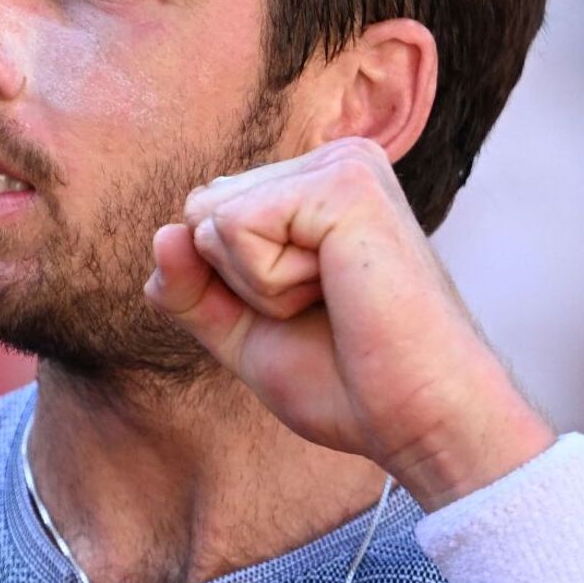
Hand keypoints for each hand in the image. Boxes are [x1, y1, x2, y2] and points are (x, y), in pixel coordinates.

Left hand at [145, 137, 555, 510]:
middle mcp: (335, 160)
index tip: (312, 313)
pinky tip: (336, 294)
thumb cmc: (350, 383)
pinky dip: (268, 286)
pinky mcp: (343, 184)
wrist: (423, 422)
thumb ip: (192, 288)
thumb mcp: (245, 333)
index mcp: (319, 184)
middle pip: (201, 210)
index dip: (231, 288)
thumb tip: (160, 234)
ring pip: (212, 218)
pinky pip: (235, 229)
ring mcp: (343, 165)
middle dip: (238, 283)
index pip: (206, 217)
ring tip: (335, 302)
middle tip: (324, 311)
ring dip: (256, 288)